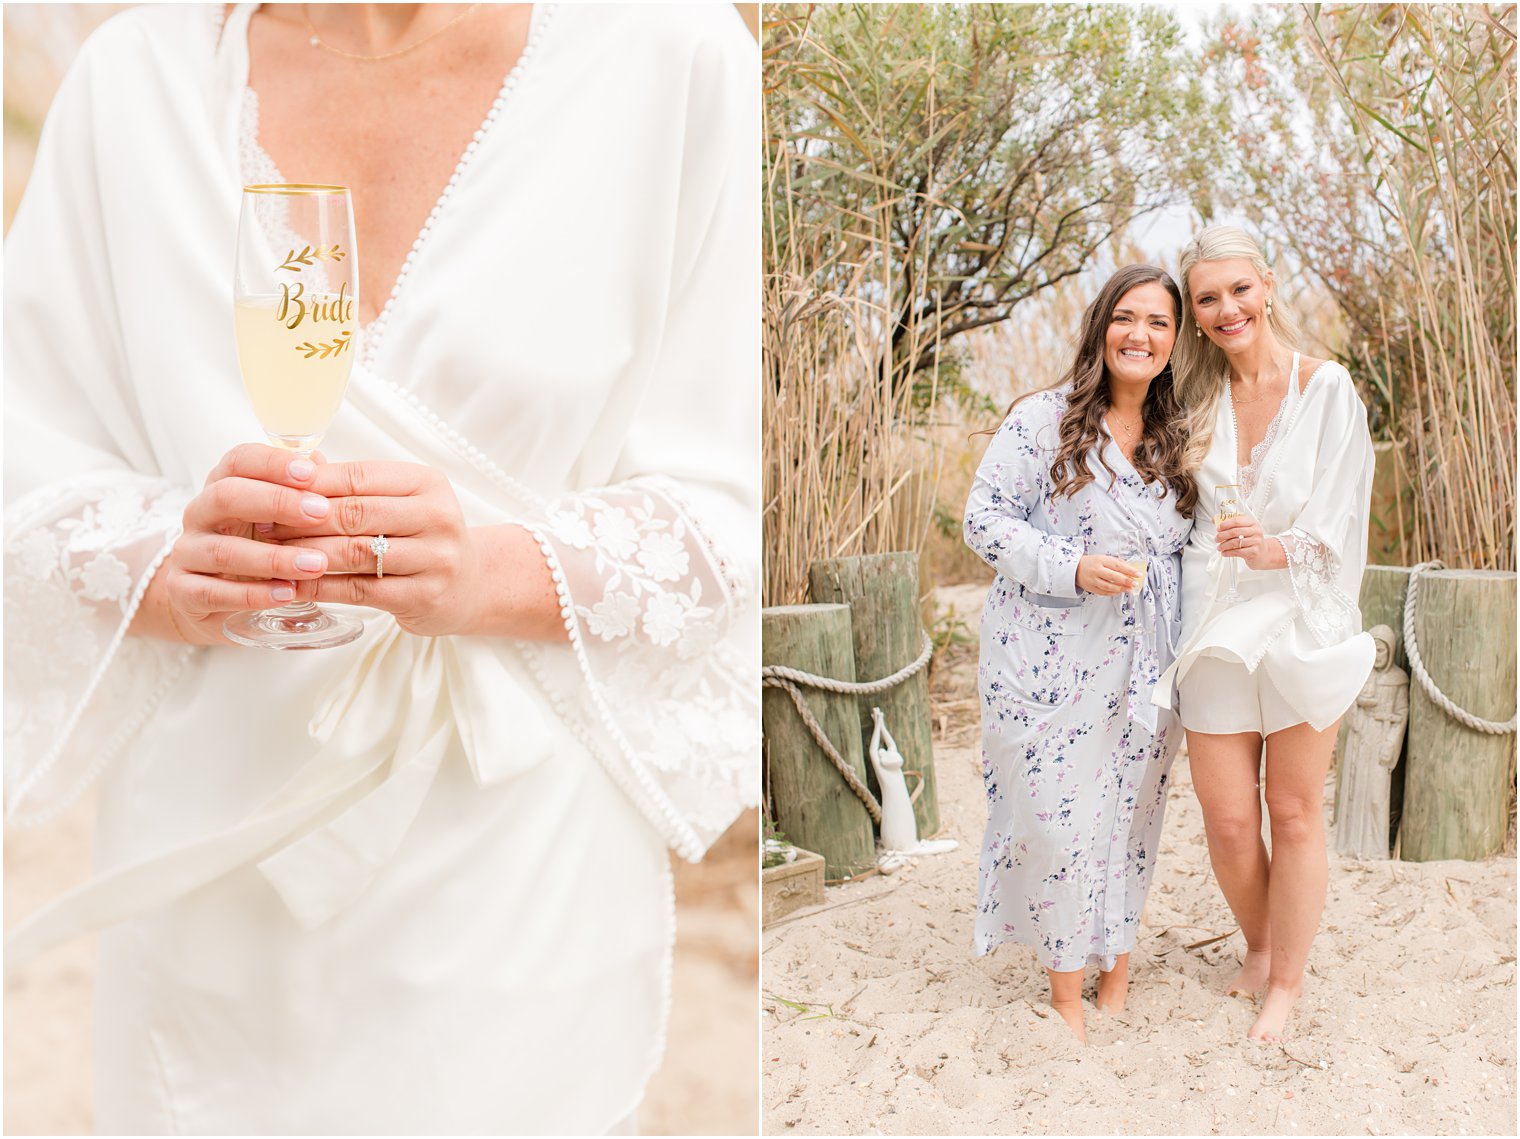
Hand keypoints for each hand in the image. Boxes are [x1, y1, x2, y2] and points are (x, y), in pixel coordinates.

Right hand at [146, 444, 334, 643]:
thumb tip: (320, 461)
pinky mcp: (183, 591)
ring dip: (273, 558)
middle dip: (276, 502)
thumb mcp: (277, 517)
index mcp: (222, 486)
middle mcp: (199, 515)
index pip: (239, 461)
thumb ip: (298, 491)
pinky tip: (287, 594)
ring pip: (222, 551)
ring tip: (315, 564)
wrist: (218, 598)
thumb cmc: (257, 547)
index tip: (311, 474)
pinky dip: (253, 595)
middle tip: (321, 513)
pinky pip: (213, 593)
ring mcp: (187, 553)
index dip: (273, 463)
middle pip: (225, 496)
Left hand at [258, 460, 485, 636]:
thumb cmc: (421, 537)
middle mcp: (438, 516)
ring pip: (355, 553)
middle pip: (355, 513)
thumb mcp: (399, 501)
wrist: (471, 584)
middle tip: (261, 524)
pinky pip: (360, 590)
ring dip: (306, 554)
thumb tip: (291, 462)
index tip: (270, 489)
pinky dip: (321, 587)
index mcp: (427, 483)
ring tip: (270, 554)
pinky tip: (294, 585)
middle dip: (301, 519)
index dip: (311, 483)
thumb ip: (352, 485)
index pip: (359, 476)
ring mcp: (436, 558)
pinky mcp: (425, 596)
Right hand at [1076, 554, 1141, 595]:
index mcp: (1101, 560)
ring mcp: (1093, 580)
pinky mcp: (1091, 588)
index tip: (1138, 574)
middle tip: (1135, 583)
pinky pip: (1104, 592)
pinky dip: (1113, 593)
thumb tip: (1130, 569)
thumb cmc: (1092, 563)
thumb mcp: (1104, 558)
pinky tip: (1119, 591)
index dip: (1129, 570)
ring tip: (1129, 589)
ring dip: (1121, 588)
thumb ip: (1116, 563)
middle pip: (1114, 577)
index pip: (1118, 566)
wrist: (1075, 569)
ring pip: (1109, 586)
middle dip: (1126, 581)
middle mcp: (1096, 570)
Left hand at [1215, 515, 1276, 569]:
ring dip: (1223, 545)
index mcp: (1252, 523)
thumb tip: (1214, 519)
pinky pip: (1237, 552)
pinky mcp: (1254, 552)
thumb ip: (1230, 524)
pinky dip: (1228, 552)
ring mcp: (1256, 542)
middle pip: (1234, 532)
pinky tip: (1224, 553)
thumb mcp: (1244, 529)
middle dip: (1222, 536)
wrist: (1263, 553)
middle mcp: (1255, 531)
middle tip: (1216, 539)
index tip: (1218, 528)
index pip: (1237, 520)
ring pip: (1234, 542)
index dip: (1225, 524)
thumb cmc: (1251, 540)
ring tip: (1219, 547)